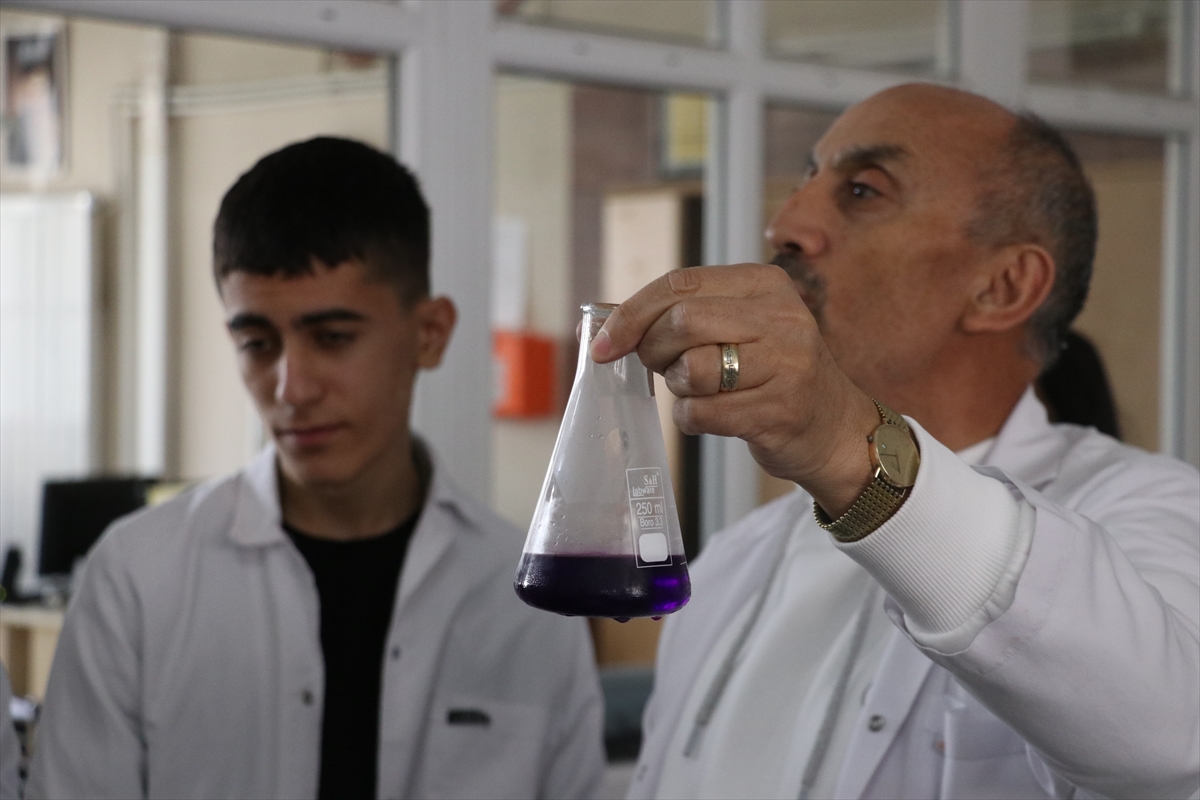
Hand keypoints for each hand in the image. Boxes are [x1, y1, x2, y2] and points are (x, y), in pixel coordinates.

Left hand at [591, 264, 879, 517]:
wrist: (834, 428)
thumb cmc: (772, 374)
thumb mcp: (744, 325)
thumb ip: (687, 313)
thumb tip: (607, 324)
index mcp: (766, 284)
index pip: (680, 283)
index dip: (632, 313)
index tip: (602, 344)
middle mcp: (781, 318)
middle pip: (681, 322)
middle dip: (652, 350)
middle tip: (660, 367)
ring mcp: (785, 365)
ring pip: (691, 370)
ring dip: (678, 387)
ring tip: (699, 389)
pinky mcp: (778, 411)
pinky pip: (701, 413)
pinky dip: (691, 418)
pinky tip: (712, 416)